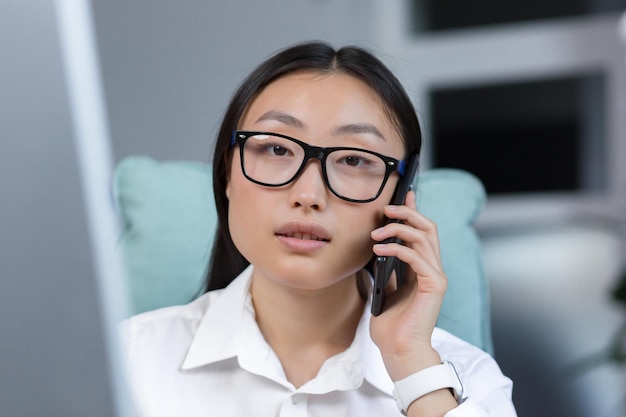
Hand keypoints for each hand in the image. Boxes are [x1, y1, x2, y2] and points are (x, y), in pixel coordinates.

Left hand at [369, 190, 447, 380]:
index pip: (422, 232)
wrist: (399, 351)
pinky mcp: (434, 285)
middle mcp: (433, 268)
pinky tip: (378, 250)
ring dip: (398, 229)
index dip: (414, 211)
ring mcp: (436, 276)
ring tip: (376, 233)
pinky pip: (416, 256)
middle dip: (407, 213)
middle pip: (428, 228)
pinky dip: (397, 248)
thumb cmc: (391, 324)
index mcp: (423, 268)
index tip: (403, 195)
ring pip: (424, 237)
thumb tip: (375, 247)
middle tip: (386, 209)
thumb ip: (387, 268)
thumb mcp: (386, 288)